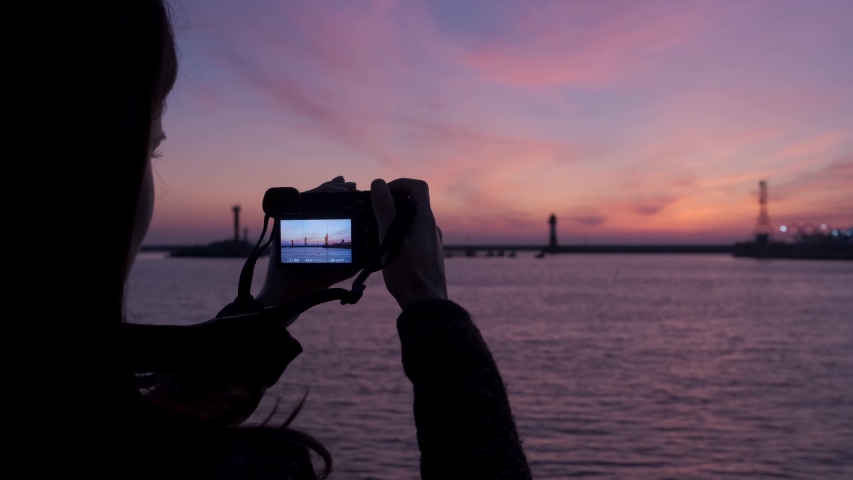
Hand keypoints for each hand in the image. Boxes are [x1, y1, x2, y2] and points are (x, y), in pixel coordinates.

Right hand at [256, 176, 360, 312]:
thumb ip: (358, 257)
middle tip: (351, 186)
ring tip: (342, 188)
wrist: (291, 291)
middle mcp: (308, 222)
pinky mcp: (284, 220)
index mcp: (322, 229)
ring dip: (329, 188)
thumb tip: (376, 246)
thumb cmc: (317, 280)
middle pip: (324, 197)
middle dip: (338, 188)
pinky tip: (326, 193)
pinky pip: (299, 201)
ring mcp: (296, 220)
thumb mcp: (345, 267)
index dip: (345, 197)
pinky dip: (313, 195)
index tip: (358, 191)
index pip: (334, 206)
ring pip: (313, 196)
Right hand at [371, 178, 447, 309]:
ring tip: (377, 234)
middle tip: (374, 215)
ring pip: (413, 221)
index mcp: (425, 220)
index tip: (382, 195)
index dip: (399, 184)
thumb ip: (385, 211)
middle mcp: (432, 228)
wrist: (427, 305)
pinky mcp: (429, 255)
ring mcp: (432, 242)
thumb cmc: (408, 274)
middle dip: (393, 203)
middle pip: (414, 203)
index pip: (418, 186)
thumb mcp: (390, 240)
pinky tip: (388, 251)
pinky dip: (401, 235)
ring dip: (395, 221)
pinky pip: (414, 236)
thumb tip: (378, 183)